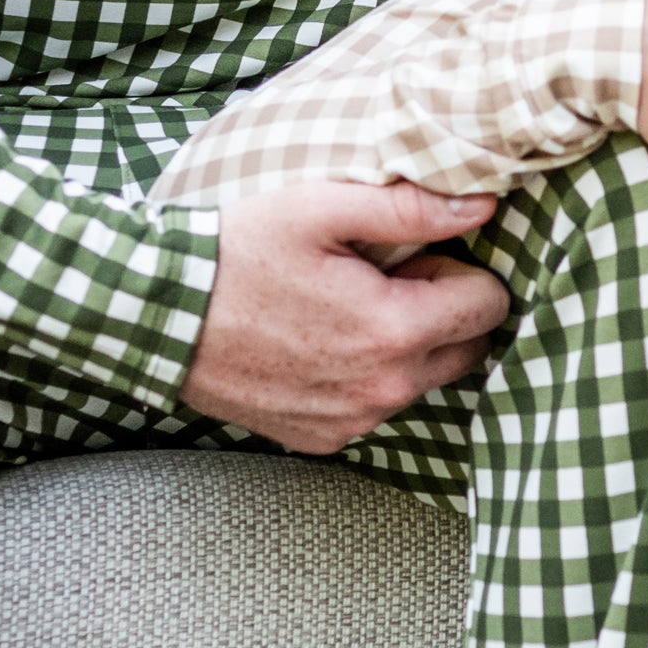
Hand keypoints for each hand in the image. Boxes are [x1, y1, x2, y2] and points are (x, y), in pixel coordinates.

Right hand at [182, 181, 510, 452]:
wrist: (159, 316)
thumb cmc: (239, 252)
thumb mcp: (323, 208)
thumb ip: (412, 209)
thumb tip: (483, 208)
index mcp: (394, 331)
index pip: (488, 306)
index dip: (459, 271)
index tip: (415, 258)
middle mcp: (383, 390)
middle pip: (468, 350)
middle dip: (446, 312)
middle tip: (386, 281)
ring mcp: (353, 422)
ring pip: (424, 381)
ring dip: (409, 346)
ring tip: (348, 308)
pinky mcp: (324, 439)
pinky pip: (377, 407)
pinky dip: (368, 376)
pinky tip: (322, 343)